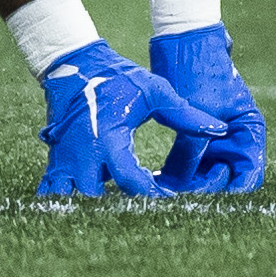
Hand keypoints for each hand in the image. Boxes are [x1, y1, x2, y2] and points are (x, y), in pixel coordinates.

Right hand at [36, 40, 227, 197]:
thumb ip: (186, 114)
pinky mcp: (55, 165)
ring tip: (119, 206)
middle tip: (145, 208)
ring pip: (71, 203)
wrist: (75, 68)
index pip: (130, 180)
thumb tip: (220, 129)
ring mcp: (64, 163)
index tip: (169, 198)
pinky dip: (74, 202)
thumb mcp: (156, 92)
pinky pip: (57, 195)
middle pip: (97, 201)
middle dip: (119, 208)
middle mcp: (83, 156)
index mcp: (109, 139)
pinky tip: (96, 200)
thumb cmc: (119, 79)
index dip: (151, 194)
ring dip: (93, 208)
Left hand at [150, 24, 265, 193]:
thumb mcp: (197, 113)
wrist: (181, 40)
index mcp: (249, 130)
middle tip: (175, 193)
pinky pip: (188, 167)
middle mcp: (235, 139)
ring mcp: (215, 140)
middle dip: (203, 190)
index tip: (202, 199)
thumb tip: (175, 188)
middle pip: (225, 181)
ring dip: (186, 185)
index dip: (228, 192)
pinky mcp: (194, 139)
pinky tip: (157, 177)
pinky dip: (176, 174)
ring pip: (204, 177)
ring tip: (162, 186)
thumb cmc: (197, 70)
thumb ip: (190, 152)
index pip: (248, 176)